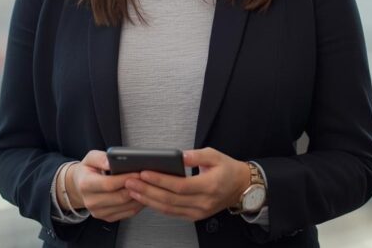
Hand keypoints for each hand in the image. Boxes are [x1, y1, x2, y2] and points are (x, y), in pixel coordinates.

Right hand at [66, 150, 144, 222]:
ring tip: (147, 185)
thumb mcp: (90, 158)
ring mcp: (99, 212)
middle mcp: (90, 201)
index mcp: (85, 185)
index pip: (108, 184)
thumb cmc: (88, 171)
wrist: (80, 187)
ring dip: (139, 196)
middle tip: (147, 179)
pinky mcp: (107, 218)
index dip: (125, 179)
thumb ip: (100, 158)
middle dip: (135, 187)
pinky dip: (138, 204)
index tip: (138, 172)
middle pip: (119, 197)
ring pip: (126, 206)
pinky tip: (142, 194)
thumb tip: (110, 161)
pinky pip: (128, 213)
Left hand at [123, 147, 251, 221]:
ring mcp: (199, 212)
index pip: (180, 185)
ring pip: (169, 209)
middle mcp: (203, 202)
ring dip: (148, 200)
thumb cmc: (228, 169)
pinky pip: (173, 213)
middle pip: (170, 199)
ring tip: (133, 190)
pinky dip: (157, 206)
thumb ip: (196, 155)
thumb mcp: (215, 155)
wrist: (241, 187)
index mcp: (209, 185)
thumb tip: (180, 155)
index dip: (160, 180)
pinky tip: (145, 198)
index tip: (144, 173)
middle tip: (131, 182)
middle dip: (147, 191)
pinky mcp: (195, 216)